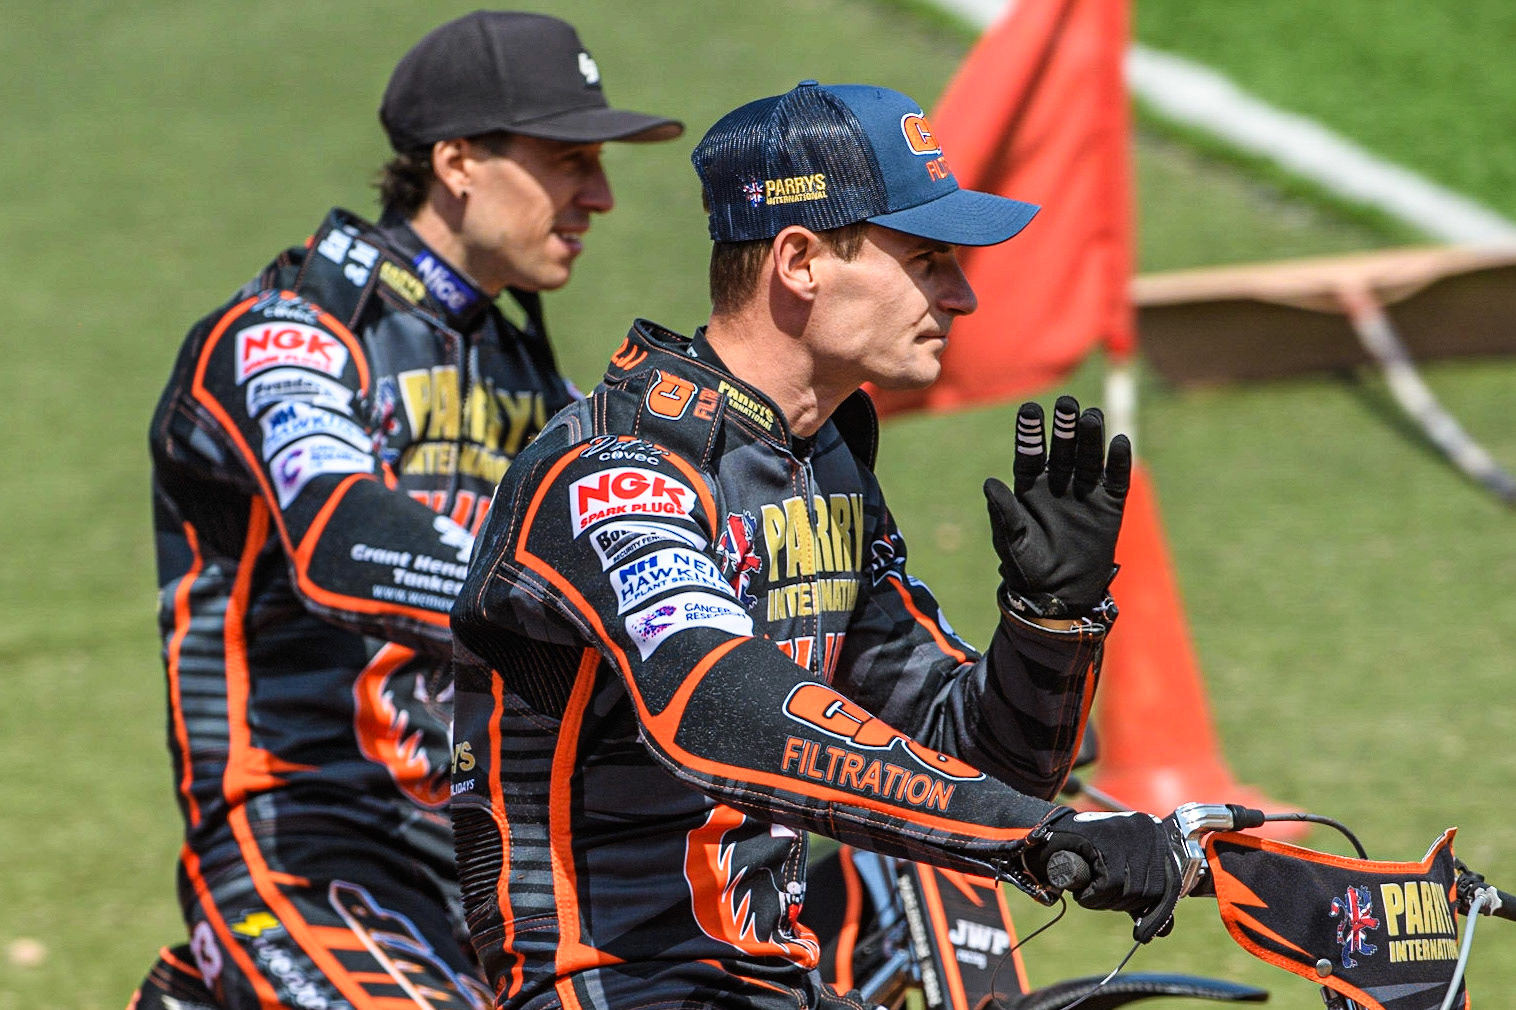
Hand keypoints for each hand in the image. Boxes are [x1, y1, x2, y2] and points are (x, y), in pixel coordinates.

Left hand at [983, 396, 1129, 617]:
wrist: (1060, 595)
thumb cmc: (1028, 569)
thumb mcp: (1012, 541)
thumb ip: (1004, 512)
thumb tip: (990, 483)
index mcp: (1029, 487)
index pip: (1029, 453)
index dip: (1030, 432)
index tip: (1030, 410)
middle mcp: (1057, 483)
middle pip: (1062, 448)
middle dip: (1064, 426)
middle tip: (1066, 404)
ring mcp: (1084, 493)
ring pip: (1088, 458)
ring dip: (1090, 438)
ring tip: (1091, 415)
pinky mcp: (1109, 506)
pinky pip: (1115, 481)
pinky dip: (1118, 463)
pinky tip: (1119, 442)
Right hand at [1026, 809, 1183, 942]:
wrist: (1048, 835)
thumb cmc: (1085, 855)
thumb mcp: (1121, 875)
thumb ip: (1143, 897)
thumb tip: (1165, 930)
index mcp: (1156, 834)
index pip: (1171, 883)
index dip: (1158, 913)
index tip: (1145, 934)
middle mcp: (1147, 828)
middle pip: (1152, 889)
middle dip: (1124, 904)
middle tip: (1101, 897)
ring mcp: (1127, 830)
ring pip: (1132, 888)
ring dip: (1106, 900)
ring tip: (1091, 891)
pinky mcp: (1105, 837)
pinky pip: (1109, 883)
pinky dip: (1094, 895)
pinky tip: (1084, 889)